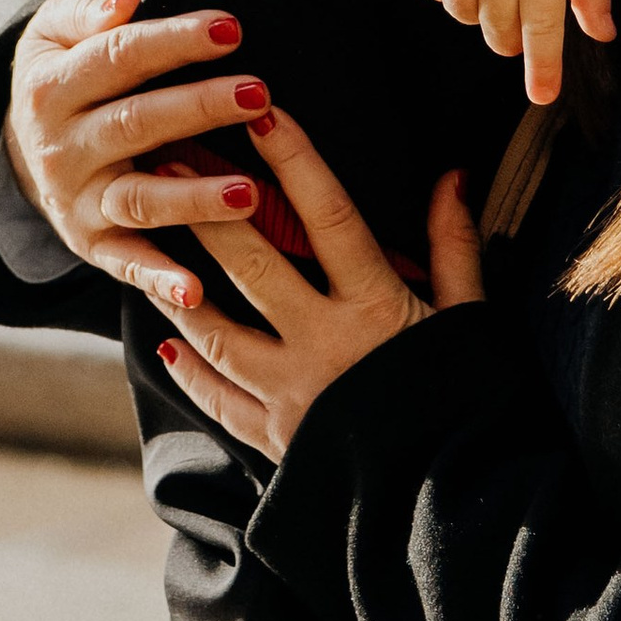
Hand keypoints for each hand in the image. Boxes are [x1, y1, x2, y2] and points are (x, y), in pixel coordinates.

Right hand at [3, 0, 272, 316]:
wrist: (23, 149)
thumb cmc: (64, 75)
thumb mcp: (51, 34)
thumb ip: (85, 12)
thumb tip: (125, 3)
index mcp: (52, 88)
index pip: (119, 57)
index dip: (174, 41)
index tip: (231, 28)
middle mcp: (62, 148)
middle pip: (136, 123)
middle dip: (199, 108)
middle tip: (258, 94)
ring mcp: (79, 201)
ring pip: (141, 198)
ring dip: (195, 199)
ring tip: (250, 192)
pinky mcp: (93, 244)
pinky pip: (129, 263)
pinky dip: (160, 280)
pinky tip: (197, 290)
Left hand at [153, 107, 485, 458]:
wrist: (457, 507)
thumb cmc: (472, 404)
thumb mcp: (471, 319)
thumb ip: (454, 247)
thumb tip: (453, 174)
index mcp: (376, 307)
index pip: (328, 217)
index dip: (295, 160)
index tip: (261, 112)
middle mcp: (324, 345)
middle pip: (253, 265)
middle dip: (207, 209)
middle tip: (171, 159)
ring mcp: (292, 396)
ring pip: (218, 331)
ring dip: (180, 284)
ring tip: (148, 243)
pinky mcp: (278, 441)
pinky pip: (221, 400)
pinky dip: (191, 371)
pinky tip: (166, 343)